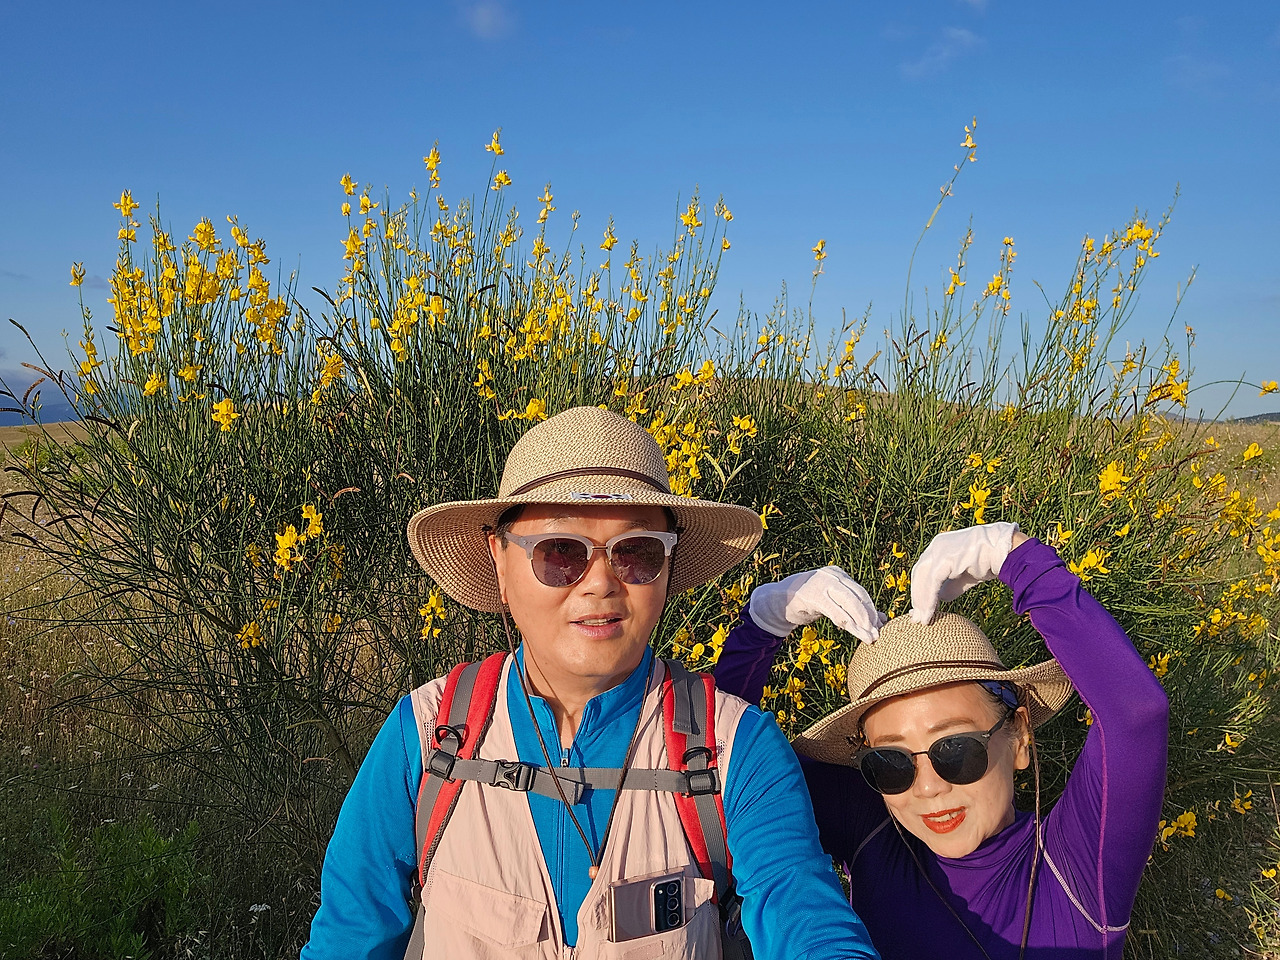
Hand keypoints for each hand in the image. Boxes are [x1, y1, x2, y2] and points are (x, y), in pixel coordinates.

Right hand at [748, 565, 886, 642]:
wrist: (778, 600)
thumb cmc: (809, 602)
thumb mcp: (833, 602)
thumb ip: (853, 608)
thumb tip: (882, 620)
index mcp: (839, 575)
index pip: (861, 593)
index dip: (872, 611)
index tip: (880, 627)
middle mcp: (832, 576)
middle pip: (858, 597)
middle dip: (869, 617)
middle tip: (876, 635)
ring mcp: (821, 583)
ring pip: (848, 604)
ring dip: (860, 623)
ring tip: (868, 637)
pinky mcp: (811, 595)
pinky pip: (833, 610)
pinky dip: (844, 621)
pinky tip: (850, 630)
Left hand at [909, 522, 1020, 623]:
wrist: (1005, 550)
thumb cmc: (988, 560)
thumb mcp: (966, 574)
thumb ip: (952, 585)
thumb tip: (942, 598)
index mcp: (939, 547)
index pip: (924, 570)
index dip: (920, 590)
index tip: (920, 609)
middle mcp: (936, 546)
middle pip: (919, 574)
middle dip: (917, 597)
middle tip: (917, 618)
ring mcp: (939, 550)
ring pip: (923, 579)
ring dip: (922, 602)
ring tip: (923, 620)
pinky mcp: (946, 558)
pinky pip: (932, 582)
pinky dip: (929, 599)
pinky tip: (929, 614)